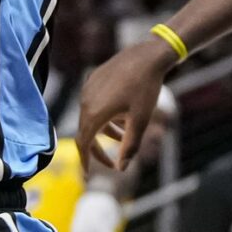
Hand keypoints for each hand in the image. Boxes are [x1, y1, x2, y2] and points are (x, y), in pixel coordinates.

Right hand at [76, 38, 183, 171]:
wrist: (147, 56)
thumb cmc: (146, 89)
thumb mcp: (140, 121)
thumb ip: (130, 146)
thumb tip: (121, 169)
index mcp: (94, 114)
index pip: (84, 144)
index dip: (86, 162)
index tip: (88, 175)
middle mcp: (86, 102)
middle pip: (85, 133)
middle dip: (98, 149)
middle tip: (111, 162)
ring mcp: (88, 90)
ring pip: (90, 118)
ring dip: (104, 132)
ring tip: (123, 137)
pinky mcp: (93, 80)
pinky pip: (93, 104)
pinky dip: (104, 116)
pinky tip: (121, 115)